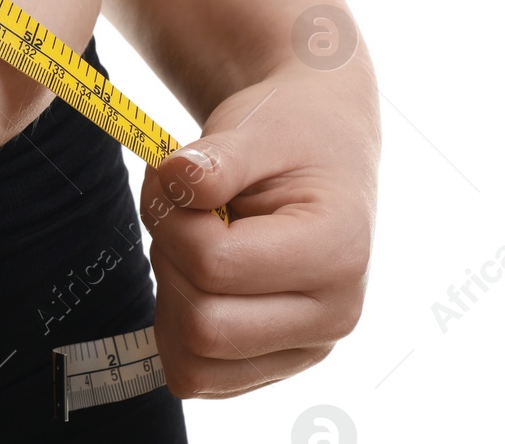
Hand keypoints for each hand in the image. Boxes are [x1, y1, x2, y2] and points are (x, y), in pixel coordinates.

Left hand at [139, 50, 380, 397]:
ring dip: (170, 298)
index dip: (170, 219)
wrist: (321, 146)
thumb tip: (173, 179)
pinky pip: (199, 375)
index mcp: (337, 253)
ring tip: (191, 243)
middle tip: (177, 213)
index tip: (169, 177)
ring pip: (195, 364)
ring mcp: (307, 347)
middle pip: (203, 328)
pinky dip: (176, 329)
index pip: (215, 266)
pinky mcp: (275, 361)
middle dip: (168, 262)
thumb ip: (212, 160)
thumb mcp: (254, 128)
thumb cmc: (289, 135)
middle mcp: (332, 316)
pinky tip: (194, 276)